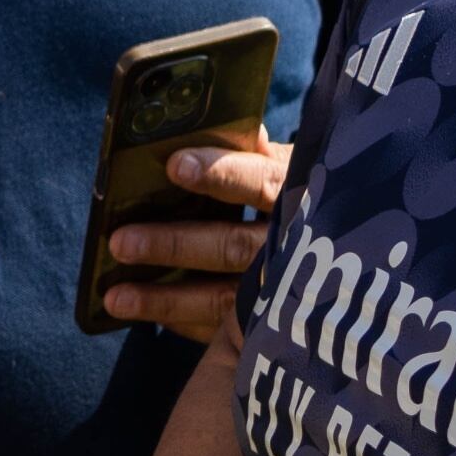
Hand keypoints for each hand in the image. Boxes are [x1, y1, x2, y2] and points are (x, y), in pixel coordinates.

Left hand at [98, 141, 291, 338]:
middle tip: (119, 241)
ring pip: (222, 297)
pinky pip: (222, 330)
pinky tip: (147, 317)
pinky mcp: (267, 323)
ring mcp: (281, 290)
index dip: (220, 174)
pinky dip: (183, 322)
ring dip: (164, 298)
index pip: (260, 181)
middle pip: (230, 246)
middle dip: (172, 244)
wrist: (341, 245)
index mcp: (295, 193)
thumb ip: (254, 153)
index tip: (174, 165)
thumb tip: (227, 126)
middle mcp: (292, 245)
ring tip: (114, 296)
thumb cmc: (293, 194)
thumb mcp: (285, 167)